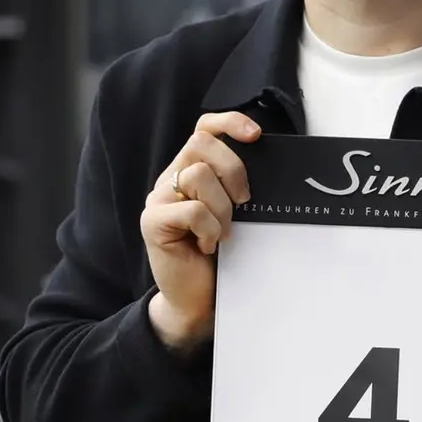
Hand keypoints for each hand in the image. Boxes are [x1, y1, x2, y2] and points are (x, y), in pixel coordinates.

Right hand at [141, 112, 259, 351]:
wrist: (197, 298)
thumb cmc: (220, 255)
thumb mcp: (234, 212)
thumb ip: (237, 186)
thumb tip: (269, 163)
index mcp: (190, 170)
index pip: (204, 128)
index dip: (229, 122)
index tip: (256, 135)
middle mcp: (171, 178)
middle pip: (202, 143)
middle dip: (234, 169)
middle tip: (244, 202)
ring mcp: (158, 199)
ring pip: (199, 175)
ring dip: (222, 208)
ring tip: (222, 233)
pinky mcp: (152, 221)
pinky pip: (192, 210)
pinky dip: (210, 229)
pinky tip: (207, 246)